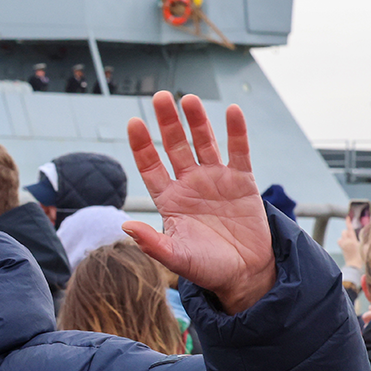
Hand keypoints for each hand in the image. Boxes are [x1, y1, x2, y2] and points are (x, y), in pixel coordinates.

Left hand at [124, 93, 276, 313]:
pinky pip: (238, 151)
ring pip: (204, 142)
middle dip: (168, 122)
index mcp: (169, 200)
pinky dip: (236, 132)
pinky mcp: (242, 181)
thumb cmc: (207, 268)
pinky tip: (231, 111)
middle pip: (175, 146)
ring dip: (197, 120)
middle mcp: (190, 184)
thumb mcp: (177, 258)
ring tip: (188, 98)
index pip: (150, 166)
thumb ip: (152, 243)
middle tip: (160, 97)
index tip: (134, 123)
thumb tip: (125, 227)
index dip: (142, 145)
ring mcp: (216, 180)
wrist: (246, 274)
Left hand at [337, 220, 363, 270]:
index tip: (347, 217)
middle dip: (348, 231)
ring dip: (345, 236)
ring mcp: (342, 245)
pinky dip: (342, 240)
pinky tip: (346, 243)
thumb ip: (370, 240)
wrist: (354, 266)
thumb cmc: (362, 258)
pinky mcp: (341, 248)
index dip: (348, 222)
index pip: (349, 229)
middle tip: (354, 235)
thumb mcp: (367, 248)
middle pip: (344, 231)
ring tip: (351, 239)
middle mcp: (346, 242)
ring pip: (341, 236)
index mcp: (352, 241)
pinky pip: (339, 240)